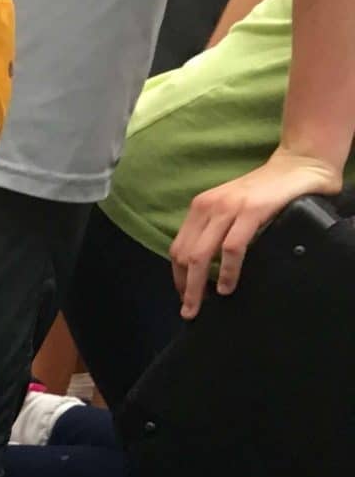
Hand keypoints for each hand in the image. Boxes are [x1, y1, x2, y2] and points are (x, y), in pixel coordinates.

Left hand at [169, 147, 342, 318]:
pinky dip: (227, 271)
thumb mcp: (232, 209)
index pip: (178, 248)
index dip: (177, 276)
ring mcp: (228, 207)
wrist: (299, 166)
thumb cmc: (267, 192)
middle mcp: (208, 206)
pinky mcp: (251, 210)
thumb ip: (216, 231)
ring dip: (198, 286)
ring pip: (201, 255)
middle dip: (185, 287)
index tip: (183, 296)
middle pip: (185, 255)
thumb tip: (206, 269)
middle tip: (189, 310)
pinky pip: (231, 248)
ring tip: (202, 305)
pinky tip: (227, 286)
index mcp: (200, 207)